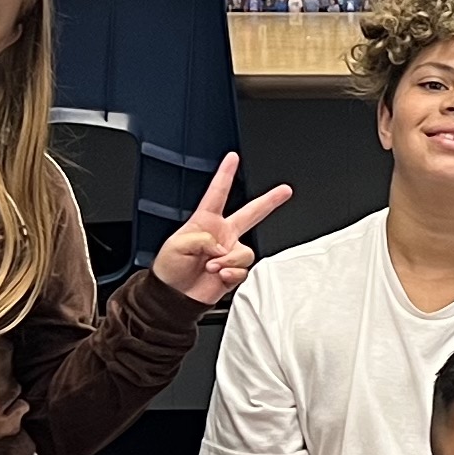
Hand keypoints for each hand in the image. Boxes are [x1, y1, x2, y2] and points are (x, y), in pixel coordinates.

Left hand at [149, 152, 293, 305]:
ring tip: (212, 266)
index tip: (233, 158)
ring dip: (229, 259)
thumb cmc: (168, 268)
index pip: (217, 193)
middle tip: (284, 191)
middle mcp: (222, 235)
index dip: (225, 174)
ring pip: (245, 251)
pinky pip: (243, 270)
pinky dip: (232, 273)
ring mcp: (229, 253)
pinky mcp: (234, 272)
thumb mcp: (176, 245)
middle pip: (251, 213)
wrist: (173, 296)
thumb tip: (222, 247)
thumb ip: (202, 238)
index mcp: (205, 222)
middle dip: (269, 201)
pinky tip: (219, 275)